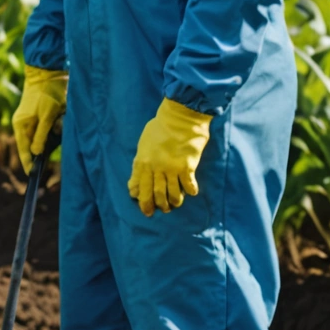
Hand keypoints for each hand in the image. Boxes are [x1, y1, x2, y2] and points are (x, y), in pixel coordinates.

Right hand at [12, 65, 68, 171]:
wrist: (49, 73)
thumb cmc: (47, 94)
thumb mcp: (46, 115)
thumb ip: (41, 135)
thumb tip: (36, 153)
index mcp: (21, 125)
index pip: (24, 150)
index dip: (29, 163)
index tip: (33, 175)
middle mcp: (25, 125)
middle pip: (35, 145)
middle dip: (47, 145)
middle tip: (55, 138)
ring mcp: (33, 121)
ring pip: (44, 137)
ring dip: (54, 135)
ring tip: (59, 120)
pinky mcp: (42, 117)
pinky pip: (49, 129)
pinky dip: (56, 128)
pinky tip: (60, 118)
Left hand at [129, 98, 212, 215]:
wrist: (180, 118)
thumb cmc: (160, 126)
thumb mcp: (144, 142)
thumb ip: (142, 158)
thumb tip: (139, 169)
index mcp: (142, 161)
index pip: (138, 185)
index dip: (140, 198)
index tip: (143, 205)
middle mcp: (155, 168)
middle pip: (153, 193)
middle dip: (154, 205)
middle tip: (159, 211)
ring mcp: (171, 169)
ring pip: (171, 193)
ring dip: (173, 202)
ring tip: (174, 204)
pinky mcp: (187, 167)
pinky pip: (188, 185)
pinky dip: (190, 191)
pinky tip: (192, 192)